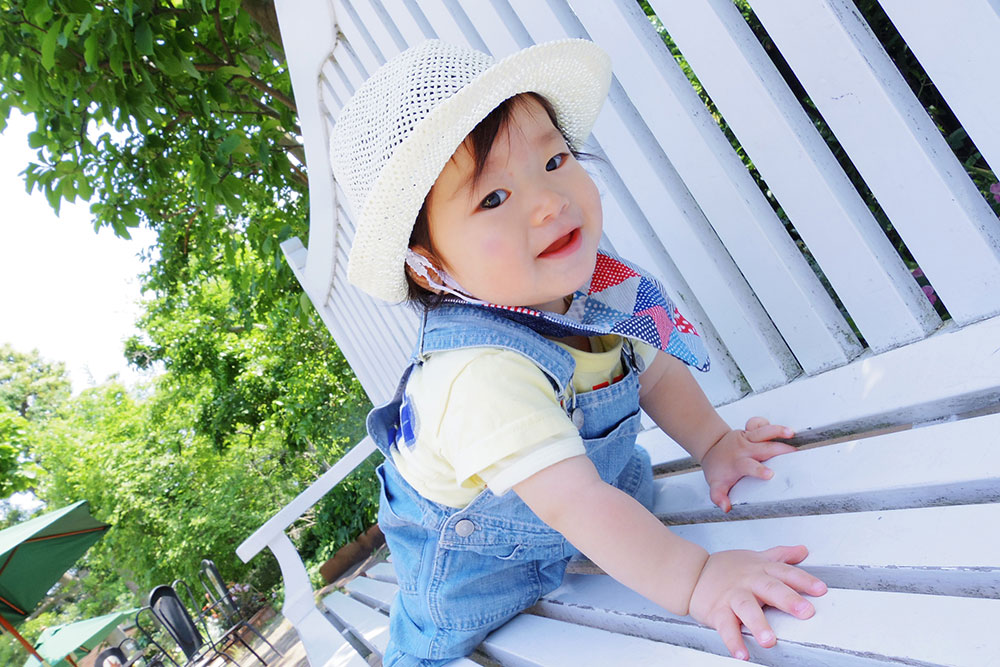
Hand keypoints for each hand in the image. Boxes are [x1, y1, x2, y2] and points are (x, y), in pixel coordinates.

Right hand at [688, 546, 826, 659]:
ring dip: (758, 624)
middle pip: (770, 589)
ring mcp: (732, 597)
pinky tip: (742, 653)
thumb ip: (780, 555)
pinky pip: (726, 627)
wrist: (691, 573)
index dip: (803, 580)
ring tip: (769, 640)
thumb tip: (802, 550)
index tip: (820, 589)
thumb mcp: (755, 558)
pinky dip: (733, 641)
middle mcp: (748, 582)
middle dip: (788, 600)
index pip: (785, 573)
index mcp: (760, 569)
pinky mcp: (717, 612)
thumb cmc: (726, 568)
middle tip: (805, 612)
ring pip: (747, 609)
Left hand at [700, 417, 795, 511]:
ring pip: (763, 432)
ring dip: (777, 431)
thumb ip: (718, 496)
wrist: (711, 448)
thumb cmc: (717, 468)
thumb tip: (725, 507)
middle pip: (763, 448)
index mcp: (738, 463)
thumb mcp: (715, 484)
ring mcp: (747, 438)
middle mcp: (744, 449)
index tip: (770, 474)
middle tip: (794, 454)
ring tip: (791, 433)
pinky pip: (758, 423)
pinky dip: (767, 423)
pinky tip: (778, 427)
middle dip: (779, 449)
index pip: (749, 466)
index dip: (759, 470)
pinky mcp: (750, 431)